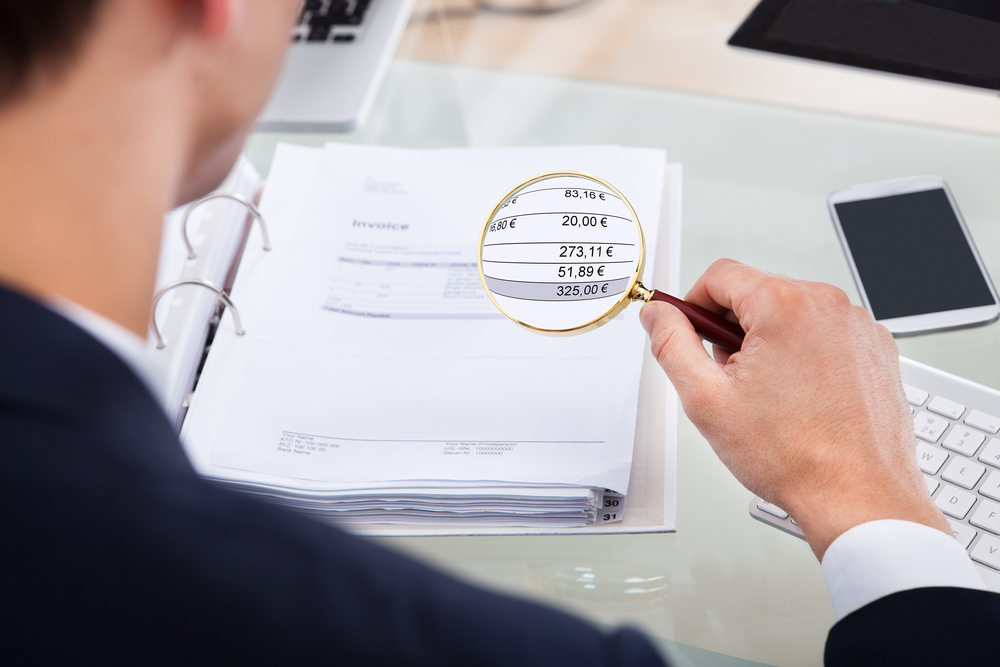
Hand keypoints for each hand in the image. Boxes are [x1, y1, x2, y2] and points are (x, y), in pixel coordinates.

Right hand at [640, 259, 949, 559]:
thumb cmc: (795, 455)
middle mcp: (827, 304)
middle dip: (734, 329)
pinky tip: (801, 398)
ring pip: (792, 313)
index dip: (694, 305)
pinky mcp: (877, 348)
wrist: (858, 496)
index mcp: (783, 305)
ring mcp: (857, 326)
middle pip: (757, 292)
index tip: (692, 334)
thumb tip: (658, 316)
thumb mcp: (706, 398)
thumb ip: (671, 344)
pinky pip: (826, 333)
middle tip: (732, 380)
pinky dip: (806, 354)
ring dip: (770, 342)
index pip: (720, 274)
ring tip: (770, 396)